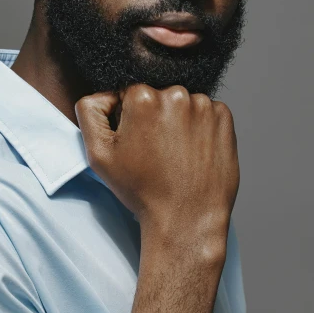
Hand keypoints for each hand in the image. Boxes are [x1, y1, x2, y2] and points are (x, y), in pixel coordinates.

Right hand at [75, 84, 239, 256]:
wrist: (186, 220)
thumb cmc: (142, 190)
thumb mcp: (99, 155)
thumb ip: (90, 112)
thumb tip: (104, 94)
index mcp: (142, 97)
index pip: (129, 93)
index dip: (129, 117)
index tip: (137, 141)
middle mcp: (175, 93)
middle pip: (157, 95)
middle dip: (154, 116)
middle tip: (155, 151)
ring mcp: (203, 105)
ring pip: (183, 103)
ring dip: (178, 120)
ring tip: (176, 154)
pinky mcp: (223, 117)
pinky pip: (207, 111)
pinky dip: (200, 126)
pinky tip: (193, 151)